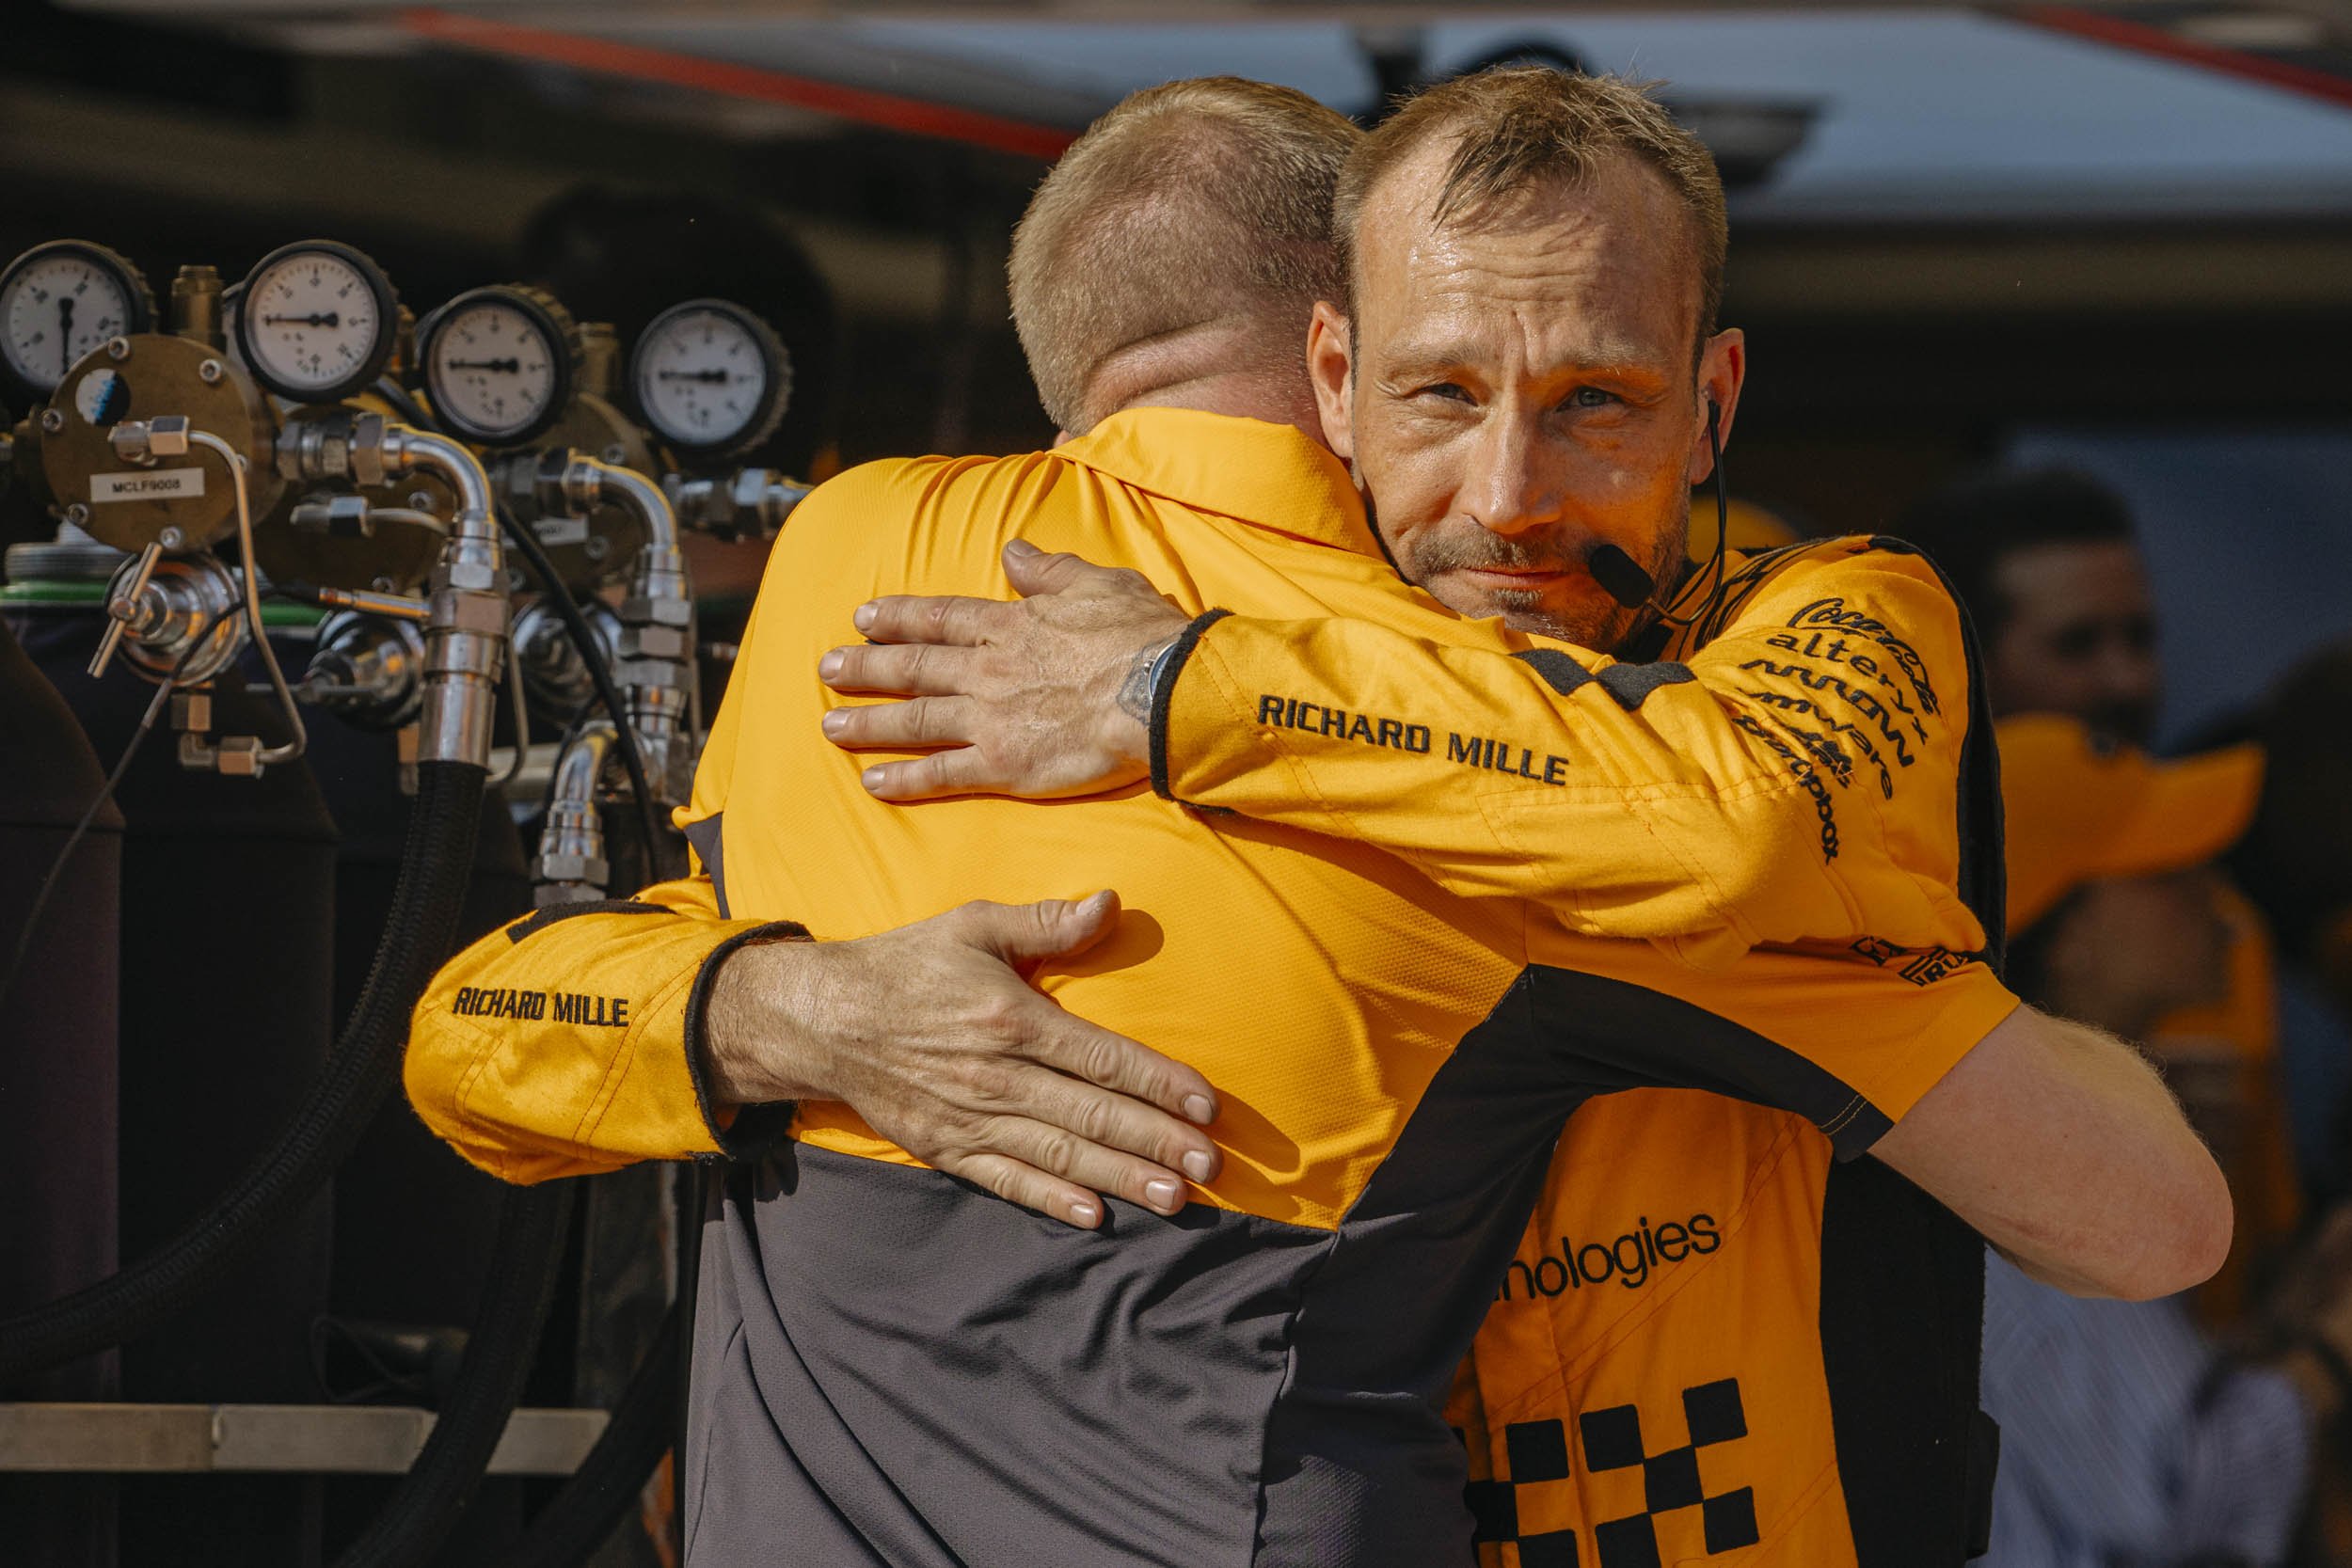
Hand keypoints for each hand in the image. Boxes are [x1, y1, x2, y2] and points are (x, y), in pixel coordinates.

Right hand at [703, 891, 1220, 1227]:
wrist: (821, 1019)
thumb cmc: (907, 964)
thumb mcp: (974, 924)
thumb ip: (1046, 921)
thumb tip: (1110, 901)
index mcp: (1010, 1017)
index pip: (1101, 1058)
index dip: (1159, 1083)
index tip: (1207, 1104)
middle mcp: (994, 1075)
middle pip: (1091, 1115)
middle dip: (1156, 1140)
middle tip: (1210, 1164)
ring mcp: (969, 1118)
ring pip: (1058, 1155)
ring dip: (1120, 1177)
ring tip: (1174, 1196)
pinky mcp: (944, 1147)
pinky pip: (1005, 1179)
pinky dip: (1051, 1199)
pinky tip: (1095, 1214)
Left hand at [817, 539, 1191, 801]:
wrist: (1162, 690)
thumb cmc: (1142, 636)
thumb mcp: (1097, 584)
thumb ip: (1049, 571)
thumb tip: (1014, 551)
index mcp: (1011, 625)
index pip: (940, 618)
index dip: (898, 618)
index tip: (863, 618)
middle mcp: (988, 669)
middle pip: (914, 667)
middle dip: (866, 667)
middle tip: (827, 668)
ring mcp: (991, 718)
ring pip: (914, 719)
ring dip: (868, 722)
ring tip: (831, 725)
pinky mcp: (1004, 764)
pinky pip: (943, 772)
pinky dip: (905, 779)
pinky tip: (873, 782)